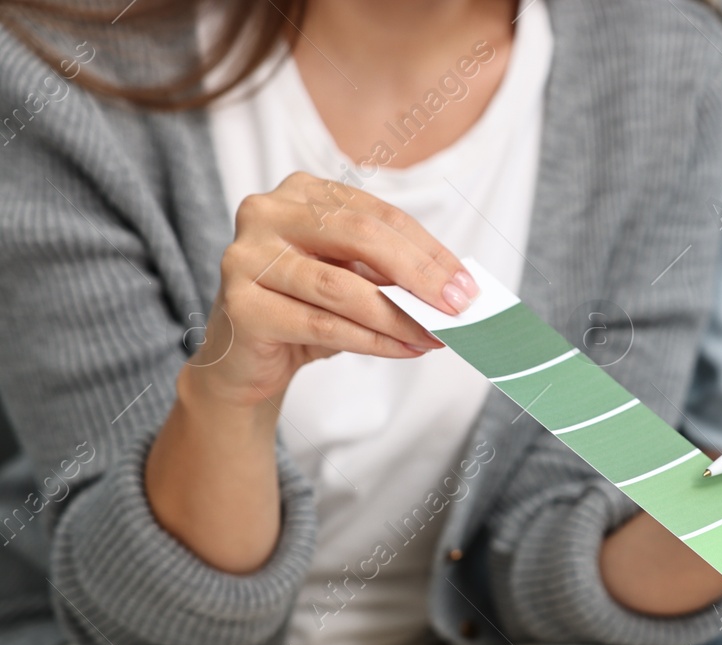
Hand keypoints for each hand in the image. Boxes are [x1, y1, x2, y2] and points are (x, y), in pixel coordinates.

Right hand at [186, 171, 470, 410]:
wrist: (242, 360)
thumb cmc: (304, 311)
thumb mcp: (353, 281)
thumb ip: (391, 275)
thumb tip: (454, 290)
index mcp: (302, 193)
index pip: (379, 215)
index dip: (430, 251)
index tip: (467, 285)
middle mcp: (267, 212)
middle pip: (361, 237)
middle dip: (420, 275)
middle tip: (459, 308)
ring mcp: (247, 255)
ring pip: (342, 287)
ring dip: (399, 317)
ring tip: (434, 338)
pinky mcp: (241, 304)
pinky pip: (322, 323)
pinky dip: (372, 341)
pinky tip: (404, 350)